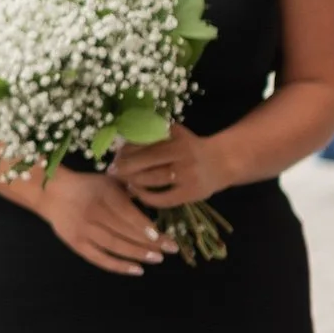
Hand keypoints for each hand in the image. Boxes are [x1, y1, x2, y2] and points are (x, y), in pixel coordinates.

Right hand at [39, 170, 175, 276]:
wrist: (52, 193)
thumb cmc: (87, 186)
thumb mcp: (109, 180)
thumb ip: (130, 189)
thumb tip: (154, 198)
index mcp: (103, 193)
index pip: (126, 213)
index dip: (144, 226)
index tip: (160, 236)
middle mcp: (93, 212)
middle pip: (124, 231)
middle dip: (149, 242)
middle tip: (170, 249)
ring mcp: (83, 230)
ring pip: (114, 246)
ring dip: (137, 254)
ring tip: (157, 258)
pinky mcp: (76, 244)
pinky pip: (99, 258)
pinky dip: (118, 266)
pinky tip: (136, 269)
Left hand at [110, 125, 228, 210]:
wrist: (222, 161)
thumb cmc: (190, 146)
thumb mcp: (176, 133)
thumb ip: (153, 132)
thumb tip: (122, 138)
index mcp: (177, 141)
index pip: (145, 146)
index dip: (126, 153)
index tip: (114, 156)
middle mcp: (183, 158)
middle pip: (145, 164)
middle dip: (125, 168)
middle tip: (111, 171)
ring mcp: (187, 178)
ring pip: (152, 182)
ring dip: (133, 182)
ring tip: (123, 181)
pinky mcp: (190, 195)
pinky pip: (163, 200)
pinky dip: (146, 197)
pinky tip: (137, 193)